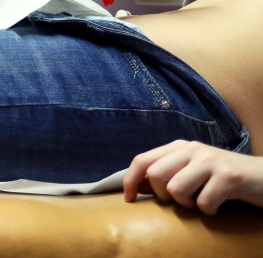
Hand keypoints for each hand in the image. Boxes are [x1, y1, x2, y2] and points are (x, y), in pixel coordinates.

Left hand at [123, 140, 262, 213]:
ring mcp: (211, 161)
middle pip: (155, 175)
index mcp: (179, 147)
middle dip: (163, 196)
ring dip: (187, 205)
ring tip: (201, 202)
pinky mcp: (229, 176)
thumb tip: (135, 187)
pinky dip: (208, 211)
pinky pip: (203, 202)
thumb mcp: (193, 169)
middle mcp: (193, 149)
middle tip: (181, 202)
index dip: (130, 181)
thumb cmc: (223, 178)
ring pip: (176, 189)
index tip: (129, 199)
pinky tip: (218, 206)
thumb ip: (167, 172)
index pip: (142, 160)